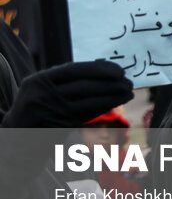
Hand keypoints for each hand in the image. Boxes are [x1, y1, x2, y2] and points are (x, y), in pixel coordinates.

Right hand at [1, 61, 133, 128]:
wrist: (16, 133)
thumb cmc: (38, 103)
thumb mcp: (43, 86)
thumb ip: (67, 77)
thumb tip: (105, 66)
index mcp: (39, 81)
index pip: (75, 70)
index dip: (100, 69)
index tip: (119, 70)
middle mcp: (44, 96)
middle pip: (85, 86)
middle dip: (111, 84)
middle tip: (128, 82)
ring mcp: (52, 113)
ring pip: (90, 102)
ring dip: (113, 97)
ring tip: (128, 92)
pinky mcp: (61, 127)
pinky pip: (88, 114)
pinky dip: (105, 107)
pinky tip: (116, 102)